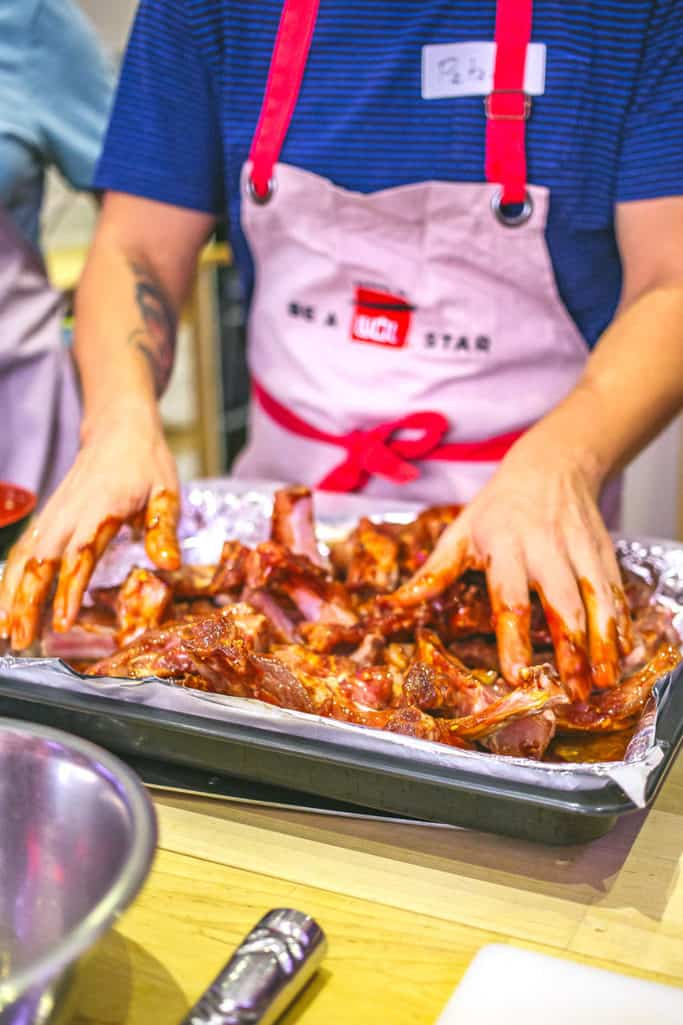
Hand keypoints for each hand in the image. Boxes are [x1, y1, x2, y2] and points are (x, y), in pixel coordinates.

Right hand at [0, 404, 179, 649]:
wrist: (120, 430)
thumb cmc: (146, 464)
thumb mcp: (167, 493)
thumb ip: (164, 531)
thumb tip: (169, 565)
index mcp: (100, 510)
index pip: (80, 555)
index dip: (69, 589)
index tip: (63, 621)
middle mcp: (69, 514)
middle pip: (41, 562)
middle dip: (27, 602)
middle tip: (21, 640)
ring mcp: (54, 514)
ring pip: (24, 558)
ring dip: (12, 595)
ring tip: (6, 632)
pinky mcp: (48, 517)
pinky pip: (22, 550)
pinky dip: (10, 578)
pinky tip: (5, 605)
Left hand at [390, 439, 631, 700]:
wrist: (552, 466)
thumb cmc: (498, 508)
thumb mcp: (459, 533)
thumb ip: (432, 573)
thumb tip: (394, 605)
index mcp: (505, 546)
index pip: (510, 596)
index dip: (514, 638)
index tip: (517, 673)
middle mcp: (546, 549)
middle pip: (562, 603)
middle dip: (572, 649)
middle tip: (576, 690)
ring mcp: (580, 551)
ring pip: (598, 600)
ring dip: (604, 643)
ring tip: (606, 681)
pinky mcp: (604, 553)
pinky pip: (618, 592)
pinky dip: (623, 623)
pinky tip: (625, 653)